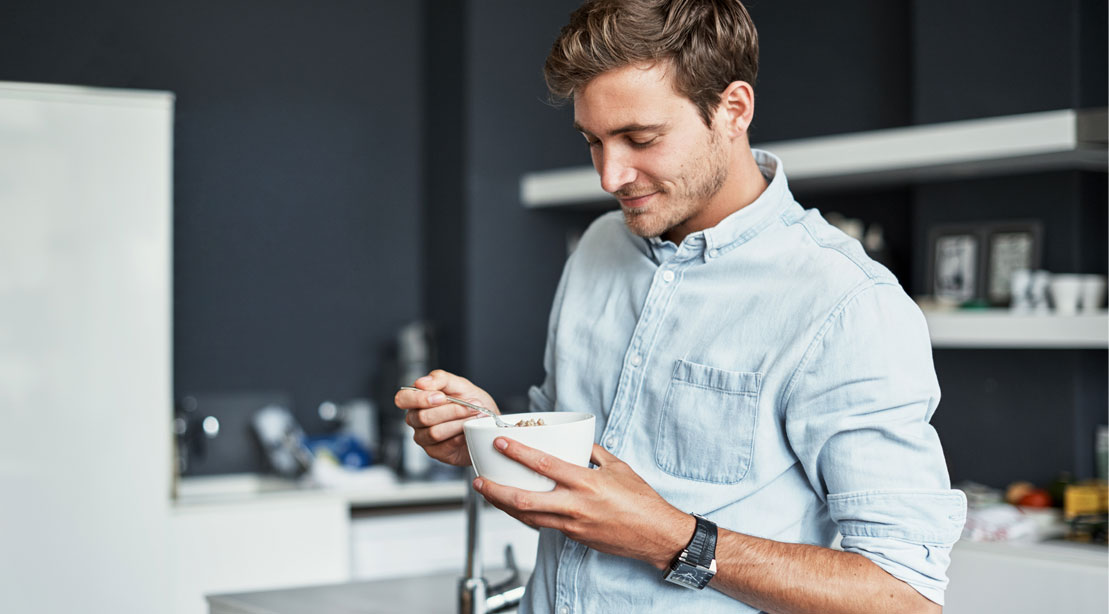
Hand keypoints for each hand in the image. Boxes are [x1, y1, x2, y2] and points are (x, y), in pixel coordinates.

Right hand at [393, 369, 499, 466]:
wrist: (488, 421)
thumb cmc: (471, 401)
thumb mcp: (460, 384)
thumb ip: (440, 379)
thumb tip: (421, 382)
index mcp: (417, 399)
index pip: (403, 399)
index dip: (420, 399)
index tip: (442, 397)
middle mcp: (416, 419)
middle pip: (423, 417)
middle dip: (451, 410)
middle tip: (472, 405)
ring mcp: (424, 437)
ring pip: (434, 433)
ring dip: (458, 423)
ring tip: (474, 416)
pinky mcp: (435, 452)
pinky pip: (444, 446)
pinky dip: (460, 437)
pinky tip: (469, 430)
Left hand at [474, 439, 693, 568]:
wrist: (656, 534)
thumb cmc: (641, 500)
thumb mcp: (618, 467)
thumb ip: (594, 452)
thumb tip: (577, 440)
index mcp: (586, 482)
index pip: (544, 465)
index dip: (518, 452)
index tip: (500, 443)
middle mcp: (575, 505)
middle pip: (524, 500)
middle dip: (496, 491)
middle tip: (479, 482)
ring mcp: (573, 524)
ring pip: (528, 517)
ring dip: (505, 506)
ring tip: (489, 495)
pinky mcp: (574, 537)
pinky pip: (544, 525)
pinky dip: (527, 516)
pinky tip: (516, 508)